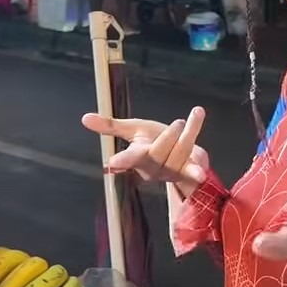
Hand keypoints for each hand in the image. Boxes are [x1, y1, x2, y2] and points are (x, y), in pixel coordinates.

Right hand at [82, 106, 208, 196]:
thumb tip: (84, 118)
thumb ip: (110, 126)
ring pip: (179, 154)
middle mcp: (153, 168)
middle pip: (157, 155)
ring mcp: (171, 172)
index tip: (111, 163)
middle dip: (168, 137)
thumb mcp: (132, 129)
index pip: (127, 158)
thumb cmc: (153, 141)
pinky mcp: (188, 172)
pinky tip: (202, 171)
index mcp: (137, 157)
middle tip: (178, 122)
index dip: (121, 161)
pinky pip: (193, 168)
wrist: (179, 155)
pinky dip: (197, 170)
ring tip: (195, 114)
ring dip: (189, 133)